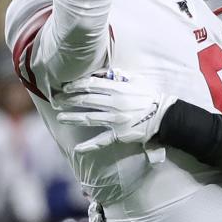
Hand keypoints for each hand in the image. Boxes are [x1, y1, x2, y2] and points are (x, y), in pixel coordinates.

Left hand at [56, 74, 176, 153]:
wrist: (164, 116)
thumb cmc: (151, 97)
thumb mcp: (138, 80)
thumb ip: (121, 75)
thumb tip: (106, 72)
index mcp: (118, 89)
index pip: (91, 85)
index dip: (75, 85)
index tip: (65, 87)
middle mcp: (114, 104)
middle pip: (85, 100)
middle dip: (68, 100)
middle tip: (56, 100)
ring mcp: (115, 120)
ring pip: (89, 118)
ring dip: (72, 117)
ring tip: (60, 117)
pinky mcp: (119, 134)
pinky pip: (102, 140)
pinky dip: (89, 145)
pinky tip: (78, 148)